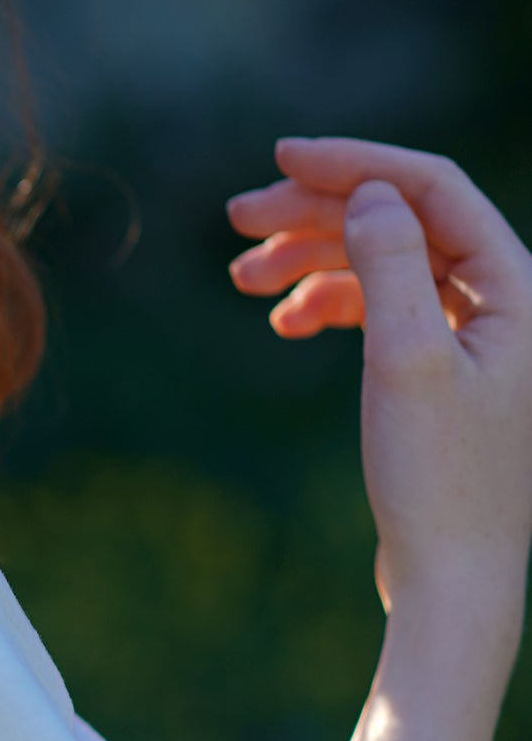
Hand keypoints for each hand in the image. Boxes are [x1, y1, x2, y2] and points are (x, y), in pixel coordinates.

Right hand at [228, 134, 531, 627]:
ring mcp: (480, 337)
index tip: (279, 158)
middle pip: (405, 222)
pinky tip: (285, 324)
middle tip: (237, 222)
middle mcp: (509, 302)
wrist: (454, 582)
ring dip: (316, 262)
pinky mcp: (450, 374)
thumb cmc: (439, 482)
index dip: (354, 164)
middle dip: (320, 215)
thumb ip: (391, 264)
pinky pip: (389, 311)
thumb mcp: (406, 362)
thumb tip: (368, 194)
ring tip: (243, 279)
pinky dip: (334, 306)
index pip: (431, 189)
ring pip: (390, 265)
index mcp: (518, 289)